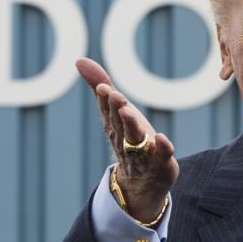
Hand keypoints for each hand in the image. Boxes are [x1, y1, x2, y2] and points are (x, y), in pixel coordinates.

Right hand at [77, 58, 178, 221]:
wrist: (143, 181)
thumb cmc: (130, 140)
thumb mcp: (117, 113)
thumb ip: (101, 87)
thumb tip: (79, 60)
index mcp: (115, 128)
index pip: (109, 113)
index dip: (106, 101)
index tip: (105, 88)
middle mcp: (127, 141)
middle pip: (120, 125)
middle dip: (117, 111)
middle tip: (116, 96)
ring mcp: (144, 154)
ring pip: (136, 141)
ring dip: (133, 127)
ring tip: (130, 113)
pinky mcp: (162, 163)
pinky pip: (162, 156)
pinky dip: (162, 148)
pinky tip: (163, 138)